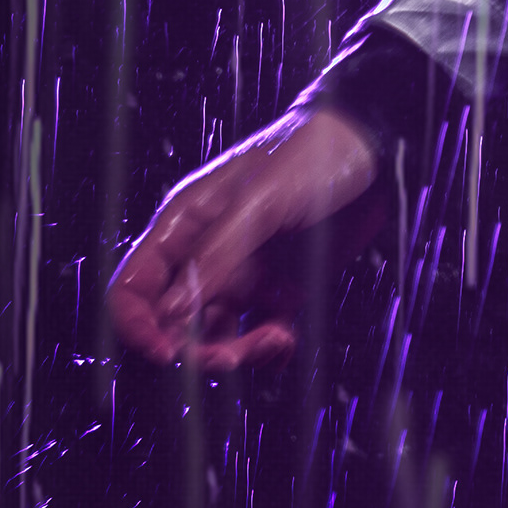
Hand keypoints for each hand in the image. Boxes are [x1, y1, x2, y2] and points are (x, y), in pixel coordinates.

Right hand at [106, 104, 386, 368]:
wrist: (373, 149)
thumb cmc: (309, 156)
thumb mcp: (257, 204)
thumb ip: (214, 257)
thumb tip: (170, 314)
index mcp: (183, 225)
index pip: (133, 286)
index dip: (137, 324)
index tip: (163, 352)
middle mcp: (206, 254)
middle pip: (173, 321)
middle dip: (195, 348)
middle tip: (231, 358)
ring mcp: (243, 272)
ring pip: (216, 333)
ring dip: (237, 351)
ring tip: (275, 340)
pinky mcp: (282, 284)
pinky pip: (261, 330)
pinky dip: (269, 348)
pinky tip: (286, 342)